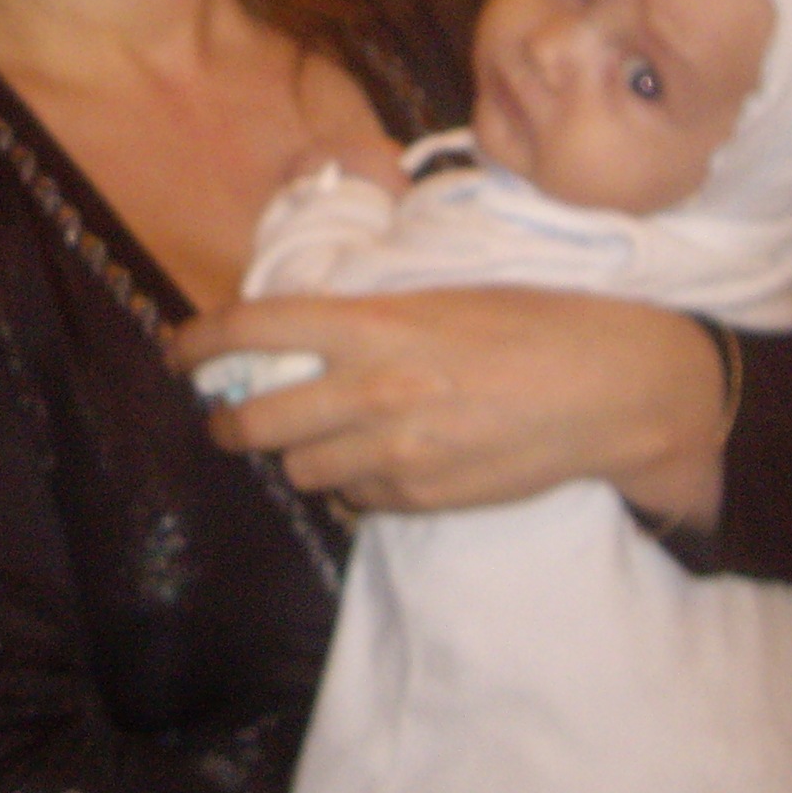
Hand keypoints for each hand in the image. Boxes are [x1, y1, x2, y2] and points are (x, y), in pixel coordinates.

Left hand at [168, 287, 726, 522]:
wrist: (613, 387)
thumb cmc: (536, 319)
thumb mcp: (442, 292)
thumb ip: (370, 311)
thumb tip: (309, 322)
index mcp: (372, 325)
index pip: (253, 329)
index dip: (199, 342)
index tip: (178, 353)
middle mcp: (372, 391)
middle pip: (255, 422)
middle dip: (227, 422)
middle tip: (224, 416)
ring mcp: (395, 454)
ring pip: (300, 469)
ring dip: (295, 454)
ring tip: (313, 438)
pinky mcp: (423, 499)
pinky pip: (355, 500)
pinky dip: (351, 485)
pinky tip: (374, 464)